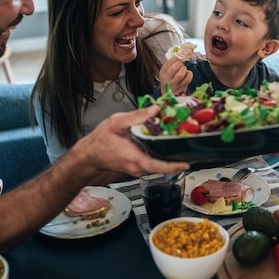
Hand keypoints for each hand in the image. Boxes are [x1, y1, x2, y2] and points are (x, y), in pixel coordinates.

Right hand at [73, 105, 189, 176]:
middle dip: (177, 154)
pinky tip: (165, 141)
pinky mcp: (139, 166)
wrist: (89, 155)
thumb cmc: (100, 140)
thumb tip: (156, 110)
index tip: (187, 163)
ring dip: (169, 153)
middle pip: (163, 163)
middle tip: (190, 142)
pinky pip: (153, 160)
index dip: (174, 165)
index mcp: (135, 158)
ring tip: (180, 139)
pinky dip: (160, 152)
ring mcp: (139, 168)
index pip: (159, 165)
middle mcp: (139, 167)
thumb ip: (137, 116)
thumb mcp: (117, 122)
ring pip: (158, 161)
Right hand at [159, 56, 192, 94]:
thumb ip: (171, 64)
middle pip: (174, 68)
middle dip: (180, 64)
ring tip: (183, 70)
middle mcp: (167, 79)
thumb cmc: (169, 80)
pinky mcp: (182, 87)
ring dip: (184, 69)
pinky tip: (187, 74)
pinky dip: (189, 74)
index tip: (178, 57)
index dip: (175, 58)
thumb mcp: (166, 72)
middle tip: (181, 65)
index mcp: (162, 73)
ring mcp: (175, 84)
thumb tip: (180, 54)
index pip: (168, 63)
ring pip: (181, 73)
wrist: (169, 95)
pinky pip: (188, 78)